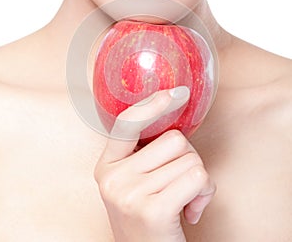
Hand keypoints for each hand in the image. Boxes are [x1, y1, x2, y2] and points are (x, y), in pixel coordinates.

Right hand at [94, 86, 215, 241]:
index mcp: (106, 166)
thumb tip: (174, 117)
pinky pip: (198, 178)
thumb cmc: (148, 218)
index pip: (127, 123)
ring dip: (200, 179)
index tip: (174, 94)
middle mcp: (113, 178)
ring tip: (187, 199)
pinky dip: (205, 193)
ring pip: (191, 158)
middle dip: (189, 157)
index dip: (151, 105)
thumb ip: (146, 154)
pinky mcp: (152, 210)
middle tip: (182, 181)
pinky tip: (192, 211)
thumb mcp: (136, 182)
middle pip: (174, 139)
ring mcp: (130, 193)